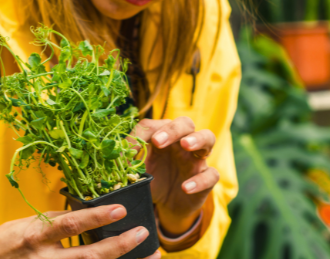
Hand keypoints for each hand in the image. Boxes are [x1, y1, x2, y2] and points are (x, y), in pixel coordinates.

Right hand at [0, 204, 160, 258]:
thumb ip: (60, 220)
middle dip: (118, 247)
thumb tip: (92, 213)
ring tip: (148, 256)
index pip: (71, 225)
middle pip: (88, 256)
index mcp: (37, 235)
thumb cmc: (12, 237)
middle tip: (143, 234)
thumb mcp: (33, 221)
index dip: (97, 218)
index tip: (121, 210)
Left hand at [132, 117, 219, 235]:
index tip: (139, 144)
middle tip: (159, 141)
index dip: (151, 130)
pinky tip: (186, 187)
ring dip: (198, 138)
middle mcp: (182, 142)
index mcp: (164, 136)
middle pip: (185, 123)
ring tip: (186, 145)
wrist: (164, 206)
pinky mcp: (206, 178)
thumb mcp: (136, 168)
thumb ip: (128, 157)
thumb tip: (118, 151)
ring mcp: (197, 158)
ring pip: (208, 138)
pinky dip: (200, 180)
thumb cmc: (151, 179)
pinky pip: (211, 174)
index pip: (160, 123)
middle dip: (173, 129)